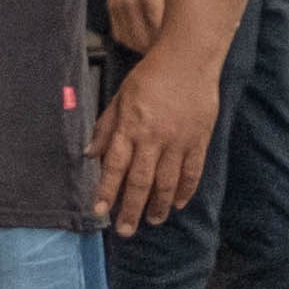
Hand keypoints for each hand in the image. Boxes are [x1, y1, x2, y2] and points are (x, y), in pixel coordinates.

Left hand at [92, 48, 217, 232]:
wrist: (189, 57)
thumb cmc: (151, 75)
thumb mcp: (119, 98)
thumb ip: (105, 128)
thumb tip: (89, 155)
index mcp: (130, 128)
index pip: (114, 167)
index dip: (106, 192)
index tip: (98, 212)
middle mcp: (153, 138)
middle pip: (140, 182)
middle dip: (130, 209)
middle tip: (125, 230)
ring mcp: (178, 141)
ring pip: (167, 182)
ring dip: (158, 205)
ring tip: (152, 221)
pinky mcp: (199, 139)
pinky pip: (192, 171)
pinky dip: (186, 190)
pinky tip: (179, 203)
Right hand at [106, 0, 174, 54]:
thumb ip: (175, 5)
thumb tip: (187, 26)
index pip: (158, 33)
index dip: (168, 44)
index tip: (178, 48)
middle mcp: (131, 3)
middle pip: (142, 41)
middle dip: (156, 49)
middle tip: (169, 50)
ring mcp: (119, 6)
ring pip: (129, 40)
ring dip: (142, 46)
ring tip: (156, 46)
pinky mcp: (111, 7)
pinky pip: (119, 33)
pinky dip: (130, 39)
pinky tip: (142, 36)